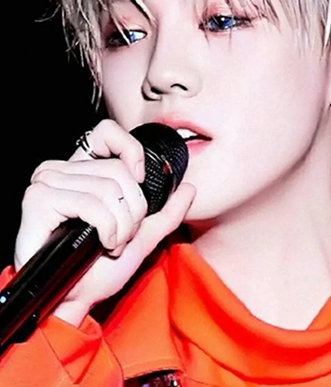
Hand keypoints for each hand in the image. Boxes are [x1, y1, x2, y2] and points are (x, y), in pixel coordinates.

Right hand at [14, 119, 194, 326]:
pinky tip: (101, 244)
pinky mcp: (39, 200)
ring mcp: (47, 183)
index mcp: (82, 172)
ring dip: (121, 226)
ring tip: (111, 243)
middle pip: (117, 170)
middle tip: (122, 235)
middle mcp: (61, 171)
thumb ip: (166, 213)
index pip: (107, 132)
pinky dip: (107, 228)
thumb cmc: (96, 271)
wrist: (73, 301)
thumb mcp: (141, 238)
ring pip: (108, 188)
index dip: (130, 151)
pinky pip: (91, 204)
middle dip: (132, 211)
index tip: (139, 180)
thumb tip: (189, 188)